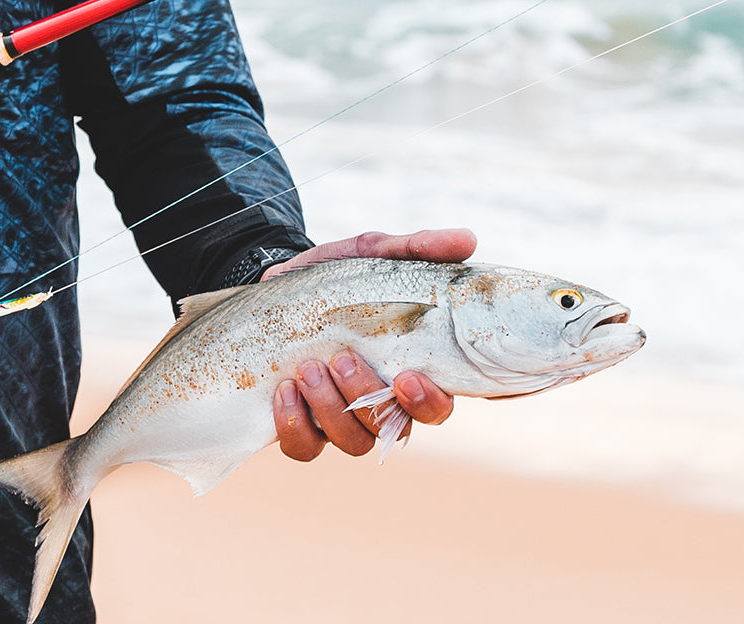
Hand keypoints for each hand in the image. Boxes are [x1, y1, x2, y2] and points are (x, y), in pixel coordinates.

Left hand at [264, 229, 476, 460]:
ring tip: (308, 368)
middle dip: (367, 397)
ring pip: (351, 441)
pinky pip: (303, 448)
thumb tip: (466, 239)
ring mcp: (340, 418)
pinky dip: (294, 425)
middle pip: (393, 429)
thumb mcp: (372, 255)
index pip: (439, 407)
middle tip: (342, 358)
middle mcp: (381, 403)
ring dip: (329, 408)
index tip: (409, 378)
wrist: (276, 288)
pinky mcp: (301, 423)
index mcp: (410, 370)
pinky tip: (284, 390)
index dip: (431, 404)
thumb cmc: (337, 278)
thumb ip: (416, 249)